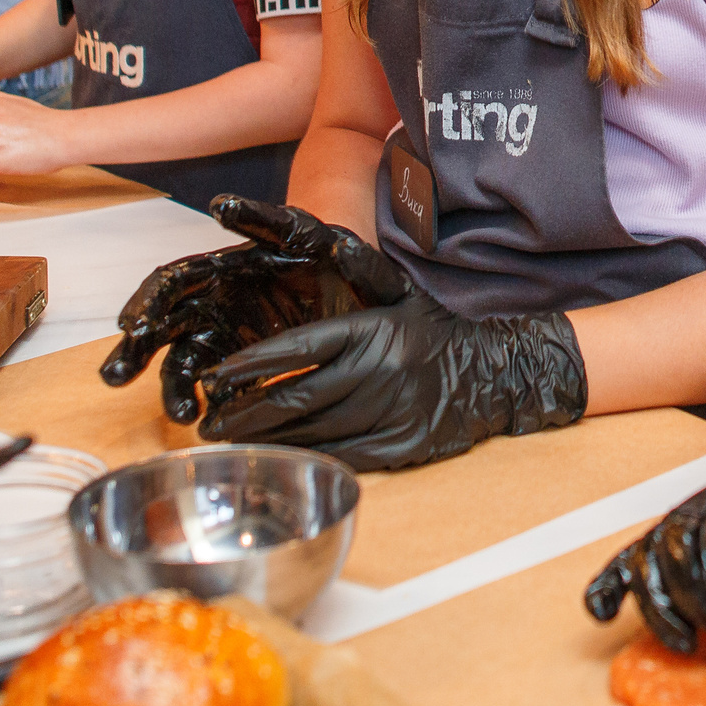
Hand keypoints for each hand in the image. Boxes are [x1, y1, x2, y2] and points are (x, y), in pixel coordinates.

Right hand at [99, 198, 413, 422]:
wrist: (373, 302)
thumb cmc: (341, 260)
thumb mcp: (320, 237)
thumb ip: (279, 223)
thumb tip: (220, 207)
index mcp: (225, 268)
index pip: (175, 278)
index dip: (149, 299)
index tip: (134, 321)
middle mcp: (214, 302)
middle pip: (162, 324)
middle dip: (138, 349)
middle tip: (118, 373)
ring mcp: (224, 338)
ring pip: (181, 364)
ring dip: (172, 389)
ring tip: (183, 414)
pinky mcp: (240, 369)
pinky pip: (213, 390)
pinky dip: (208, 406)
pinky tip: (210, 423)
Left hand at [195, 295, 586, 469]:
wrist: (497, 372)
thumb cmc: (436, 330)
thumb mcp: (401, 293)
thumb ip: (361, 273)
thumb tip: (328, 247)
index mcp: (374, 329)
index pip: (300, 347)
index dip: (253, 363)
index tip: (216, 376)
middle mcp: (380, 369)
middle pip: (297, 396)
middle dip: (245, 413)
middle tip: (209, 422)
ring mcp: (390, 410)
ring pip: (313, 430)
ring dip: (266, 439)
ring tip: (229, 442)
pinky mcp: (400, 445)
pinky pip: (339, 456)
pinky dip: (304, 457)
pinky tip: (276, 458)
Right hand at [584, 391, 705, 652]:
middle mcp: (700, 508)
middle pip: (677, 546)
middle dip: (693, 597)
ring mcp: (677, 522)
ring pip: (648, 555)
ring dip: (659, 604)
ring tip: (683, 642)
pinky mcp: (662, 539)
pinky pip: (626, 559)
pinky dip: (608, 584)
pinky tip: (602, 613)